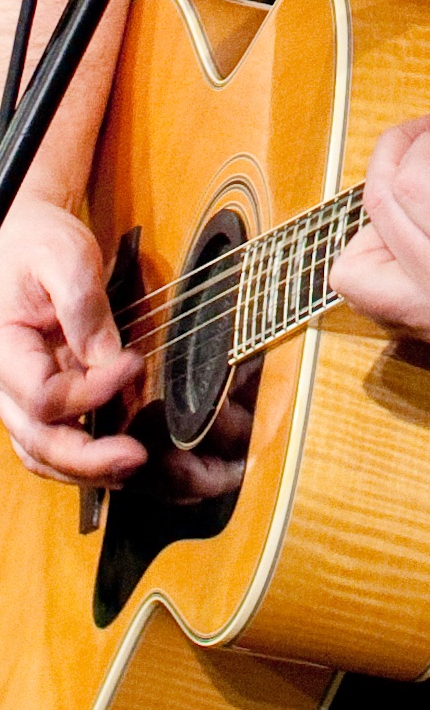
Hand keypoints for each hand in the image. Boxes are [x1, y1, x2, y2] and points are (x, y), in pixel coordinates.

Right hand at [0, 198, 144, 486]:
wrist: (23, 239)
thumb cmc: (38, 244)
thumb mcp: (64, 258)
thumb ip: (83, 307)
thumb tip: (109, 357)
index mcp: (2, 349)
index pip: (43, 396)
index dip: (92, 391)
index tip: (134, 362)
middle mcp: (4, 383)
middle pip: (38, 441)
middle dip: (89, 458)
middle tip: (137, 457)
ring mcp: (21, 393)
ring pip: (42, 451)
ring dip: (86, 469)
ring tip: (133, 467)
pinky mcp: (43, 394)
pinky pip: (55, 438)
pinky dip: (84, 456)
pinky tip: (122, 452)